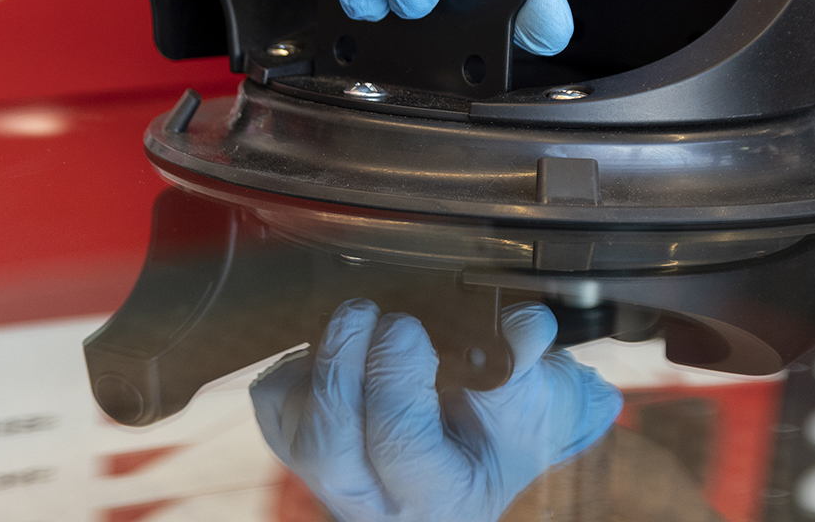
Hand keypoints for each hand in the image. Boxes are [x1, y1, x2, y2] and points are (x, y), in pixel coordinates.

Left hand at [249, 298, 622, 521]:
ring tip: (359, 326)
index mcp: (440, 495)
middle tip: (368, 312)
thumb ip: (529, 359)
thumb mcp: (543, 396)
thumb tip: (523, 324)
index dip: (396, 376)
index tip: (411, 328)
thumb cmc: (515, 419)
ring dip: (319, 362)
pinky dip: (295, 366)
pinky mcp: (297, 450)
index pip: (398, 445)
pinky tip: (341, 352)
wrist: (492, 439)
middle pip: (328, 446)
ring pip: (293, 425)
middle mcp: (375, 503)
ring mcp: (330, 482)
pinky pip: (271, 403)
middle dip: (341, 365)